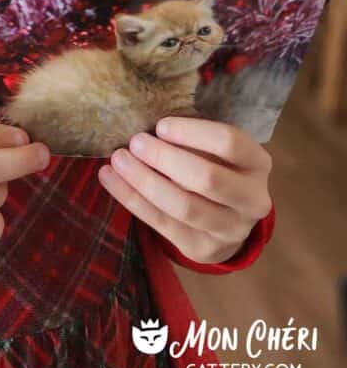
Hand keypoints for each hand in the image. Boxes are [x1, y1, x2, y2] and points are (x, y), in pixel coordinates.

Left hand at [98, 116, 272, 264]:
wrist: (227, 218)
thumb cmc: (215, 165)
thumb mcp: (216, 148)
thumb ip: (193, 136)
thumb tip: (145, 118)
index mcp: (257, 163)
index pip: (230, 143)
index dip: (193, 133)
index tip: (160, 125)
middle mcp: (252, 200)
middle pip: (208, 179)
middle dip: (165, 159)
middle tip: (135, 142)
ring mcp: (230, 230)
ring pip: (184, 207)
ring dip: (144, 181)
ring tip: (118, 160)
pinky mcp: (202, 249)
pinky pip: (161, 224)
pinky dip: (131, 199)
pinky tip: (109, 178)